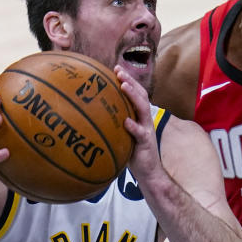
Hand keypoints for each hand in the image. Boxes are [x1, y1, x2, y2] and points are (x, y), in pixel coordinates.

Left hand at [114, 66, 162, 184]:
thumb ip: (114, 124)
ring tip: (123, 86)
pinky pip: (140, 133)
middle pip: (141, 95)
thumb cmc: (133, 153)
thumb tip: (92, 115)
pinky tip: (126, 121)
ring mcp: (147, 130)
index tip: (115, 68)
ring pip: (143, 108)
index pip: (136, 93)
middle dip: (130, 81)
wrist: (149, 172)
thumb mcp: (122, 135)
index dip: (128, 80)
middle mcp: (145, 119)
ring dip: (133, 96)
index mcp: (139, 116)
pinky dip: (134, 126)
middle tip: (118, 70)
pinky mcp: (146, 143)